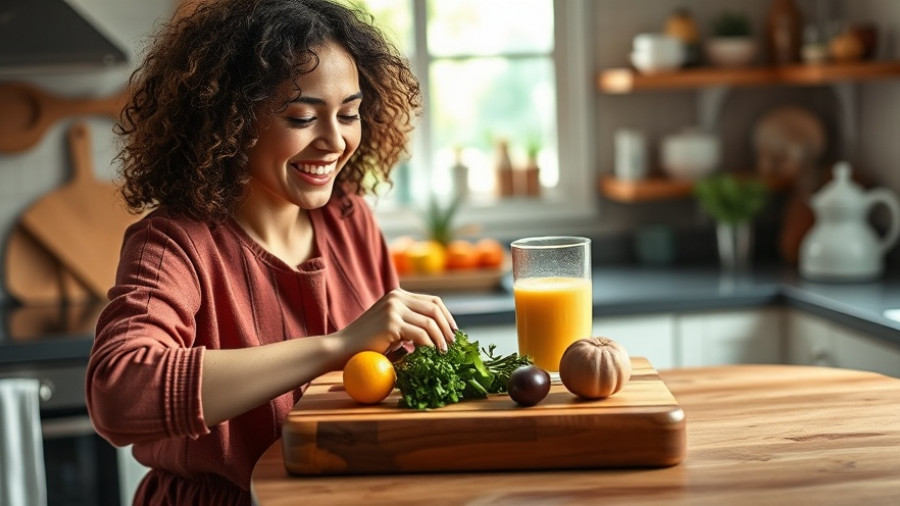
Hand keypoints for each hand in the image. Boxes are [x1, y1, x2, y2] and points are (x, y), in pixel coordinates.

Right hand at [338, 289, 457, 354]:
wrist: (340, 348)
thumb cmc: (365, 343)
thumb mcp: (391, 327)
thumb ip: (409, 323)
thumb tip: (437, 334)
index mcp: (397, 295)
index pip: (433, 301)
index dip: (447, 316)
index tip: (453, 332)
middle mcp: (396, 297)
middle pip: (434, 309)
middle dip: (447, 328)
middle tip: (452, 344)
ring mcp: (393, 309)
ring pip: (430, 322)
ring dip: (440, 339)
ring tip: (444, 352)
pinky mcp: (391, 323)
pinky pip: (420, 334)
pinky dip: (429, 345)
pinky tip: (431, 354)